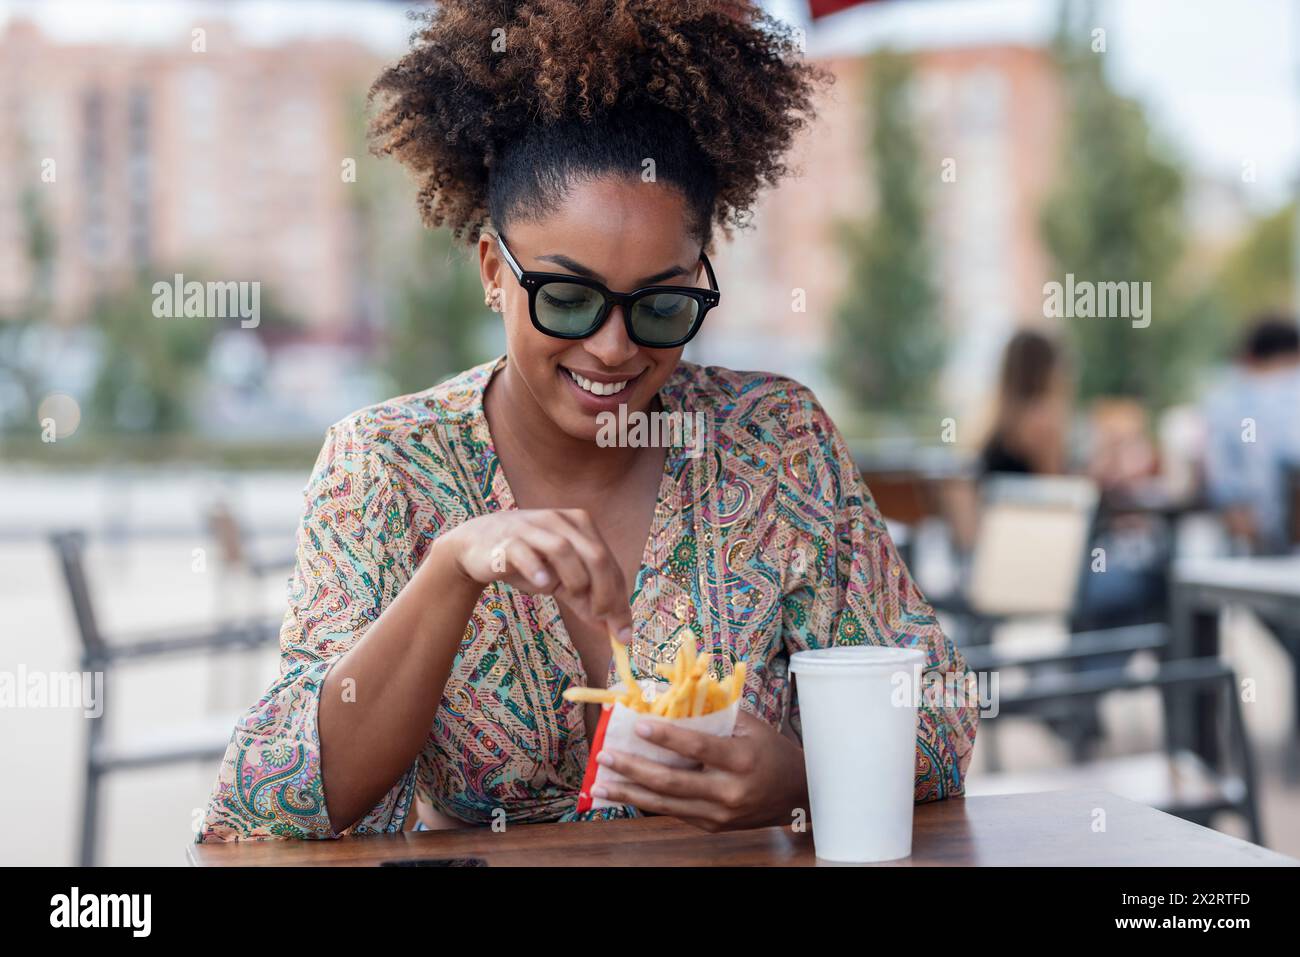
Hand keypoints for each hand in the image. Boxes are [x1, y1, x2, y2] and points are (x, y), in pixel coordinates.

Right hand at [437, 508, 633, 640]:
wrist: (477, 546)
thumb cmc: (527, 561)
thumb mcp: (561, 581)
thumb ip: (587, 600)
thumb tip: (616, 633)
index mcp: (580, 525)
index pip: (609, 563)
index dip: (620, 598)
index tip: (623, 633)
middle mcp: (560, 521)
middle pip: (595, 555)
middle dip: (605, 592)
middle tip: (601, 619)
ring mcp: (532, 528)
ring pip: (563, 549)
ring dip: (575, 579)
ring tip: (572, 596)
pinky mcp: (507, 540)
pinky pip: (525, 552)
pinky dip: (537, 569)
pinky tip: (543, 583)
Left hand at [591, 709, 808, 830]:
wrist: (798, 794)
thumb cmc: (771, 750)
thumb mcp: (750, 725)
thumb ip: (714, 713)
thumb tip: (671, 696)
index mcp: (741, 759)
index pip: (697, 747)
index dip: (666, 736)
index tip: (637, 724)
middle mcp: (729, 791)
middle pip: (672, 781)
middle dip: (633, 768)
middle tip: (604, 756)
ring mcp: (719, 813)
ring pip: (666, 803)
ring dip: (630, 792)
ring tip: (600, 783)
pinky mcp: (712, 826)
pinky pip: (674, 812)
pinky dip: (647, 802)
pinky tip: (624, 792)